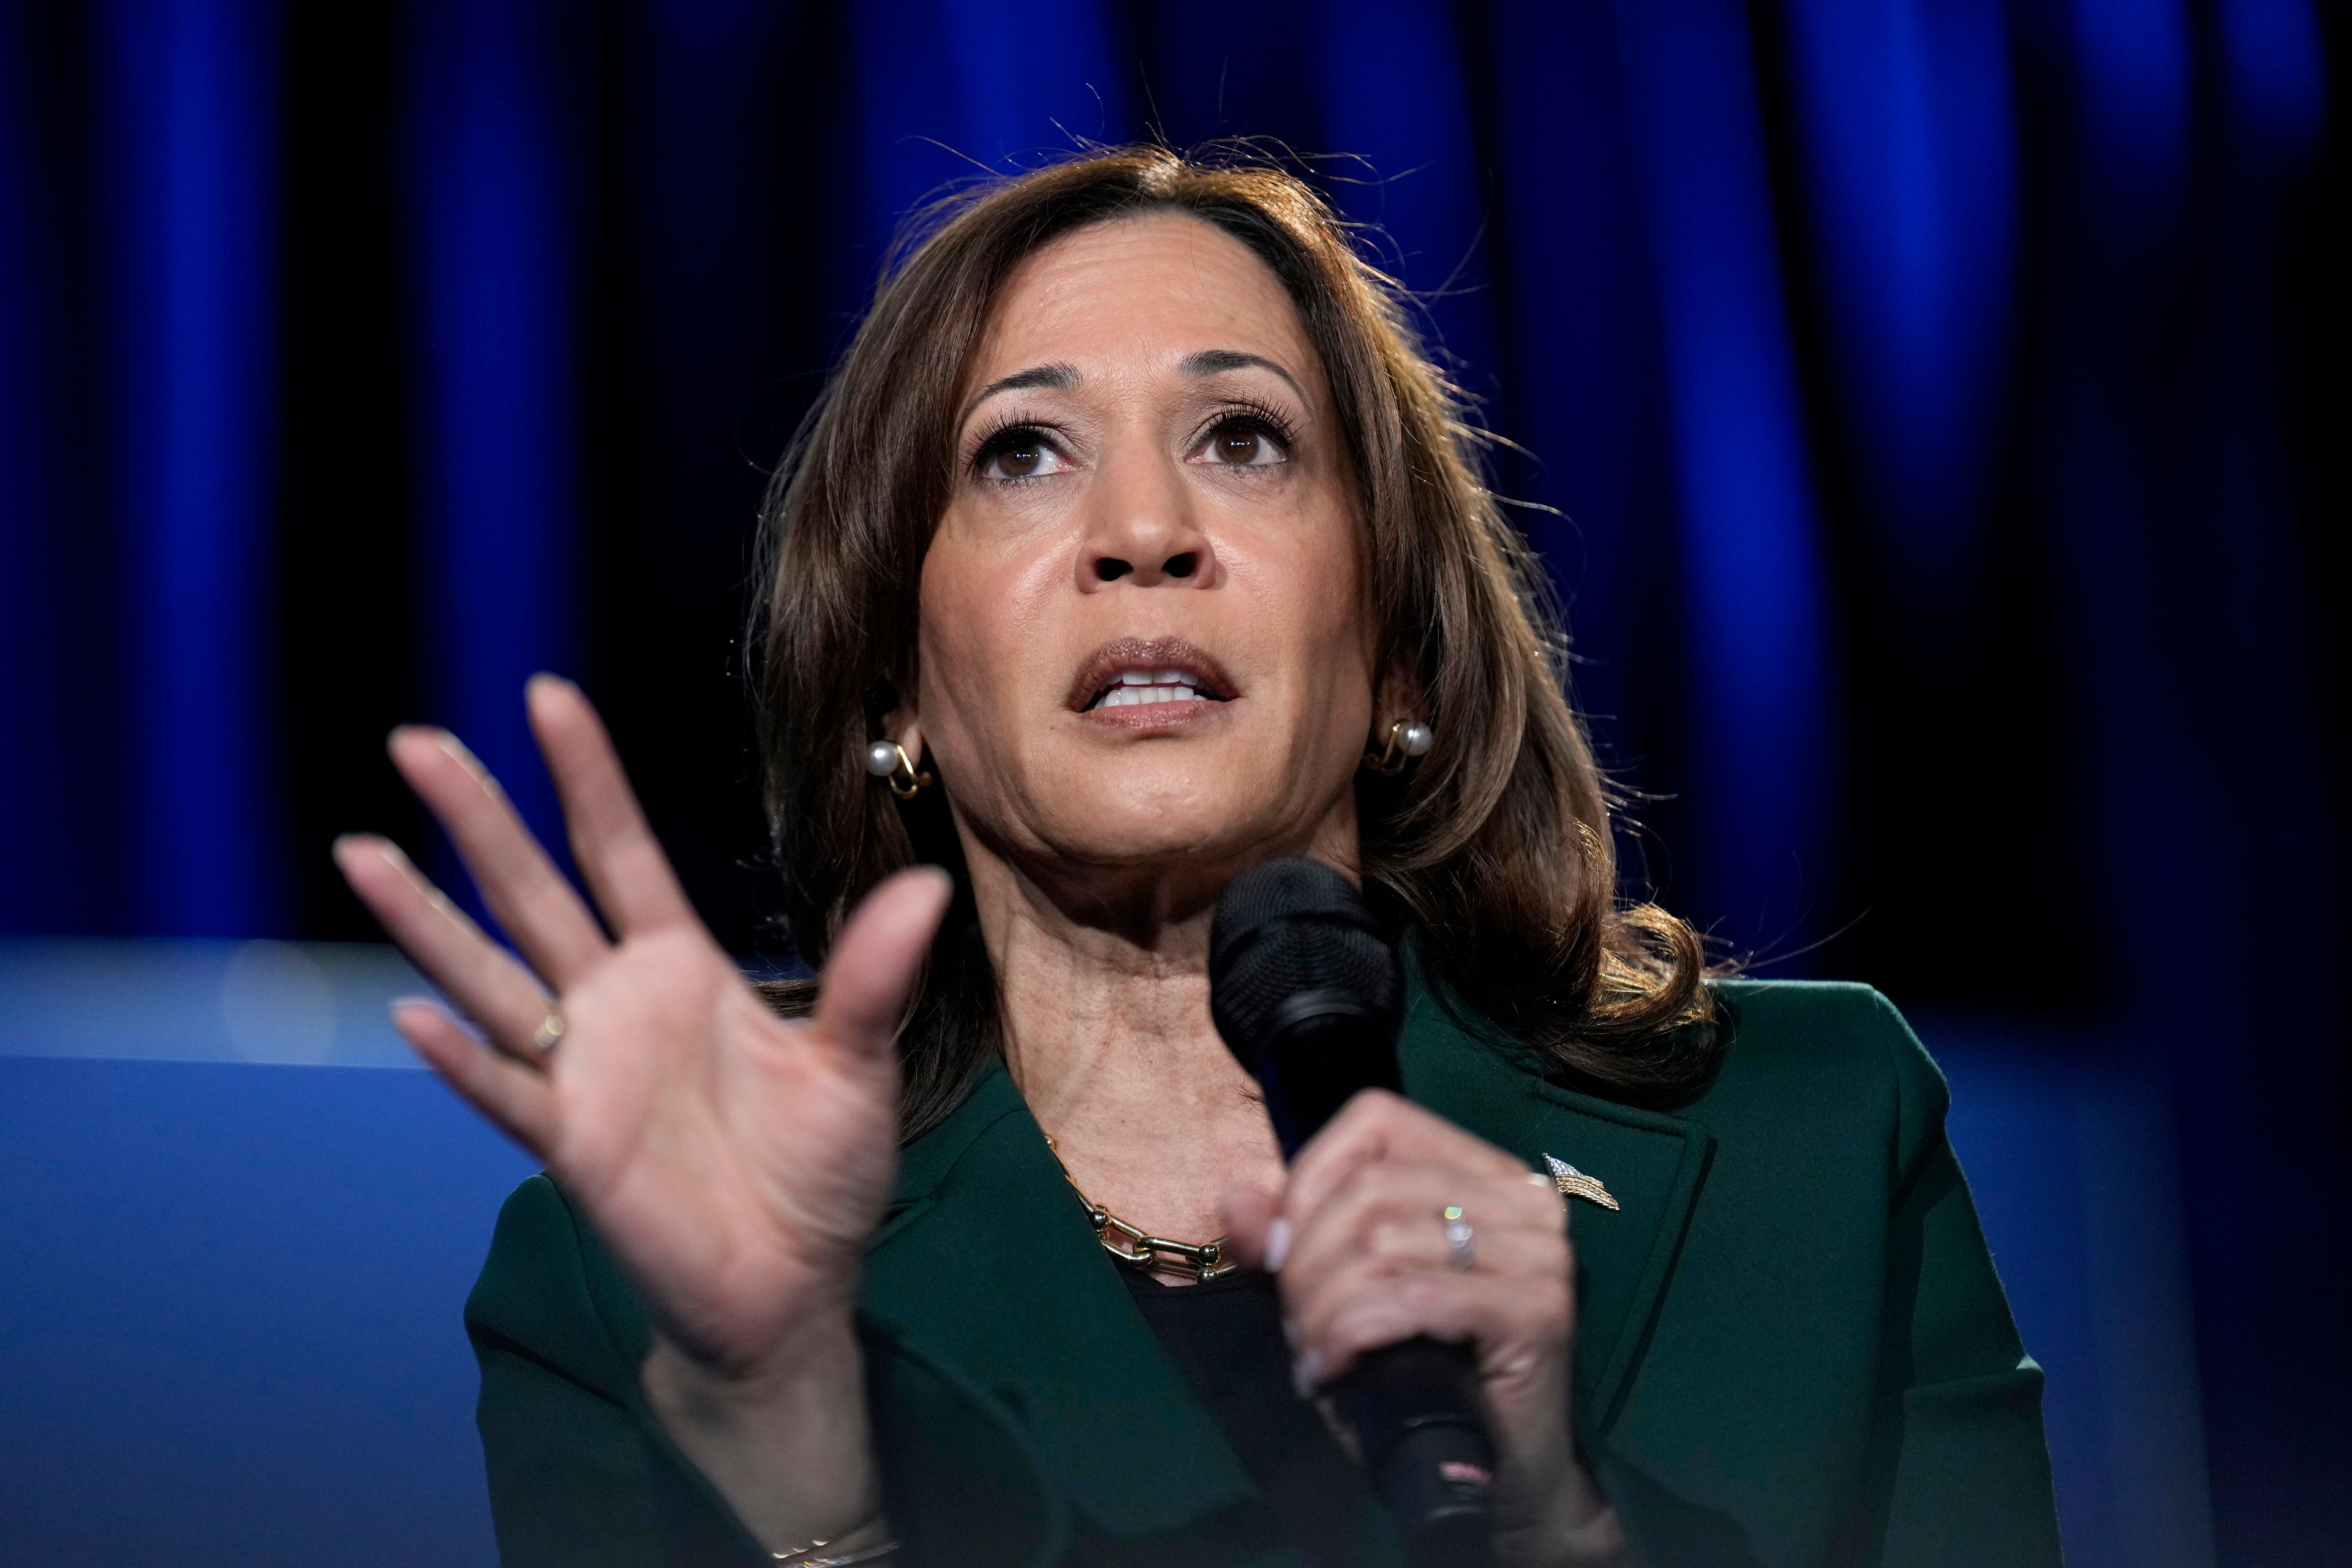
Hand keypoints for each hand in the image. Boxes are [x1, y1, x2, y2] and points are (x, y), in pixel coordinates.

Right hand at [334, 675, 948, 1544]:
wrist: (793, 1288)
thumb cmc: (823, 1174)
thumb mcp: (860, 1065)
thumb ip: (872, 977)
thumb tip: (928, 886)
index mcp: (682, 967)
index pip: (621, 852)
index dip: (586, 778)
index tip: (547, 695)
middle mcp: (618, 1005)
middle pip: (535, 893)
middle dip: (478, 818)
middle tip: (415, 742)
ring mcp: (585, 1072)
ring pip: (492, 978)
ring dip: (426, 921)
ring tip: (360, 851)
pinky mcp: (572, 1146)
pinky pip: (507, 1092)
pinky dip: (462, 1059)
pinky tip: (413, 1016)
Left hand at [1222, 1092, 1626, 1567]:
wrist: (1498, 1478)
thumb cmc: (1418, 1379)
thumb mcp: (1339, 1298)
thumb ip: (1288, 1242)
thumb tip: (1238, 1197)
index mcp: (1482, 1171)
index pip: (1378, 1119)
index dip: (1311, 1176)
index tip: (1279, 1253)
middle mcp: (1523, 1197)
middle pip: (1370, 1188)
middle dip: (1306, 1262)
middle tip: (1294, 1328)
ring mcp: (1539, 1252)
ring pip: (1383, 1243)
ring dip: (1322, 1309)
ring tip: (1313, 1357)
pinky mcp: (1539, 1311)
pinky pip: (1411, 1298)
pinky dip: (1351, 1334)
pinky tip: (1333, 1371)